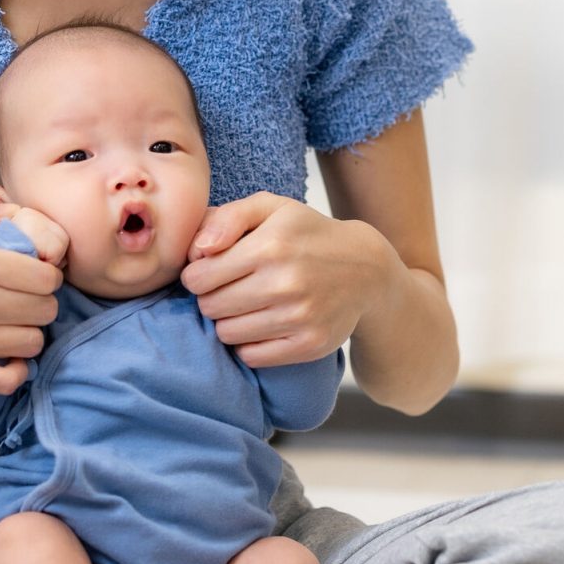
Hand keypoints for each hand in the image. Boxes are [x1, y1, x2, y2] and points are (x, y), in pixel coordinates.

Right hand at [0, 186, 61, 394]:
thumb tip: (10, 217)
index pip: (44, 275)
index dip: (46, 273)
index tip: (33, 273)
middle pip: (44, 309)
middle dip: (41, 301)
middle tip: (23, 297)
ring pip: (31, 342)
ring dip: (29, 331)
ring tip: (12, 323)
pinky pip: (7, 380)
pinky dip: (16, 369)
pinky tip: (7, 355)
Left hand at [179, 192, 398, 367]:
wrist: (366, 268)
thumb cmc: (307, 234)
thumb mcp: (270, 207)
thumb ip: (226, 217)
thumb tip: (198, 251)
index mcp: (270, 246)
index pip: (198, 278)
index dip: (197, 274)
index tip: (211, 270)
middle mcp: (285, 283)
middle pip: (210, 307)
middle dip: (212, 297)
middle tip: (230, 288)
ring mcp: (299, 317)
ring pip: (227, 334)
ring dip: (230, 321)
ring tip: (248, 304)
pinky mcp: (309, 345)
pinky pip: (252, 356)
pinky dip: (250, 343)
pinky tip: (263, 324)